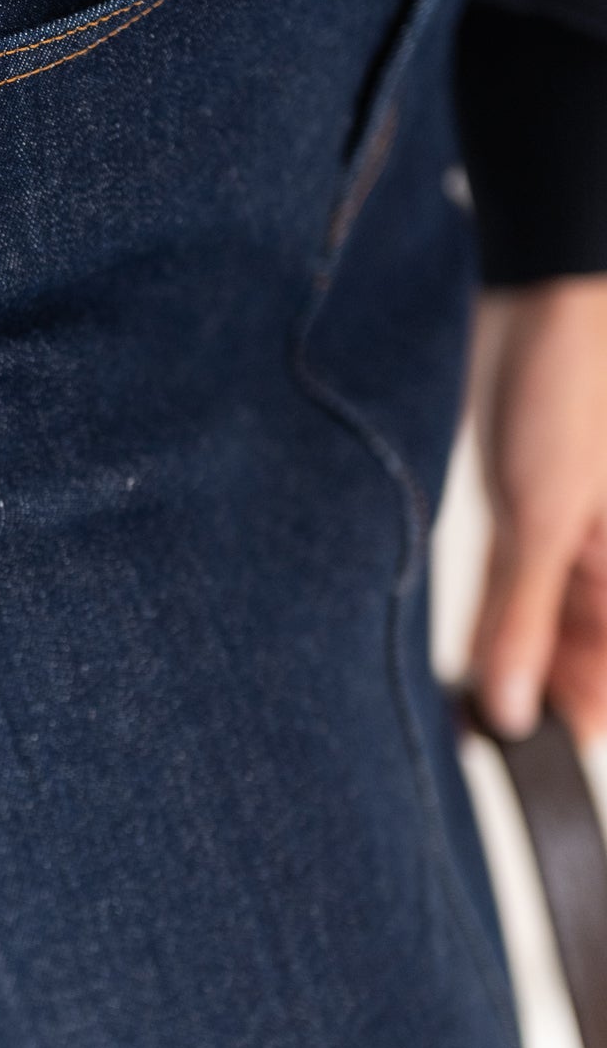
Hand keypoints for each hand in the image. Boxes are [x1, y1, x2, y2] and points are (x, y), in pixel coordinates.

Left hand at [469, 276, 606, 741]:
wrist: (535, 297)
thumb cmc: (570, 383)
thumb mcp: (542, 511)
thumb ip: (524, 613)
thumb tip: (513, 711)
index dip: (578, 717)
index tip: (521, 750)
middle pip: (585, 658)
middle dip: (537, 691)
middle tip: (474, 726)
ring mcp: (584, 542)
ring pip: (548, 628)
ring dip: (509, 656)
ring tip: (461, 695)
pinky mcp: (541, 517)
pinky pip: (521, 588)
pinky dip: (495, 615)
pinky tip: (462, 646)